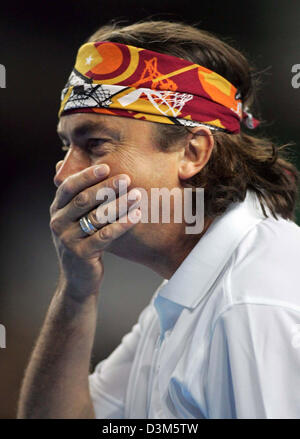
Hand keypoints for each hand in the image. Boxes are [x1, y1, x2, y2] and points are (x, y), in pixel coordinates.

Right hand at [50, 164, 140, 299]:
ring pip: (96, 217)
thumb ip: (82, 199)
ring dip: (119, 204)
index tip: (106, 167)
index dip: (86, 175)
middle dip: (106, 187)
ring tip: (137, 195)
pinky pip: (105, 236)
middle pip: (83, 200)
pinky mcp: (81, 254)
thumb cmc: (83, 242)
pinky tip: (136, 216)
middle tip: (127, 179)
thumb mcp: (77, 220)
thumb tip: (97, 167)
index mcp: (57, 210)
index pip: (68, 187)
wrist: (78, 279)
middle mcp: (58, 223)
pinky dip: (122, 225)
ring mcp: (68, 240)